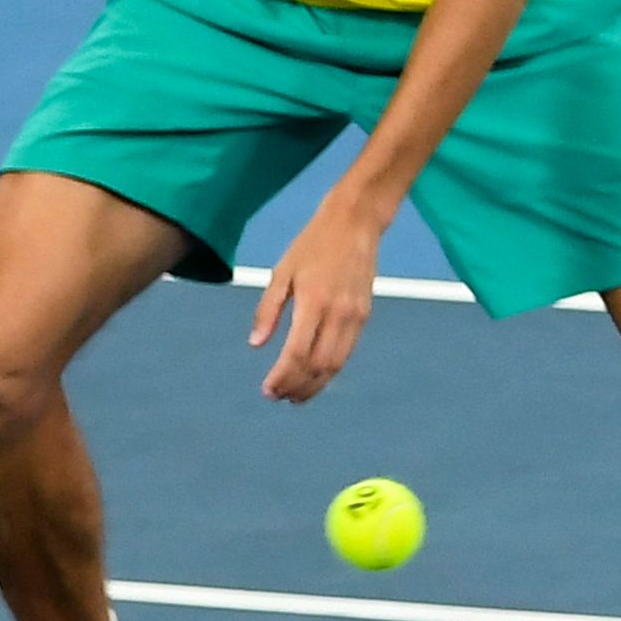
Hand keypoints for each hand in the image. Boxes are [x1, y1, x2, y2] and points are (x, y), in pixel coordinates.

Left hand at [251, 197, 384, 402]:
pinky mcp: (365, 316)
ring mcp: (355, 316)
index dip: (282, 376)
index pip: (297, 352)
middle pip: (318, 365)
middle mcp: (338, 313)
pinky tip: (315, 377)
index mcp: (313, 301)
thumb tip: (255, 345)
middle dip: (297, 386)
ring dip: (315, 385)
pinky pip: (346, 353)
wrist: (355, 224)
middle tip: (278, 397)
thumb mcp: (282, 272)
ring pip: (335, 364)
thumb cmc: (313, 245)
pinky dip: (330, 371)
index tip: (268, 390)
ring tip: (295, 396)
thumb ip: (268, 310)